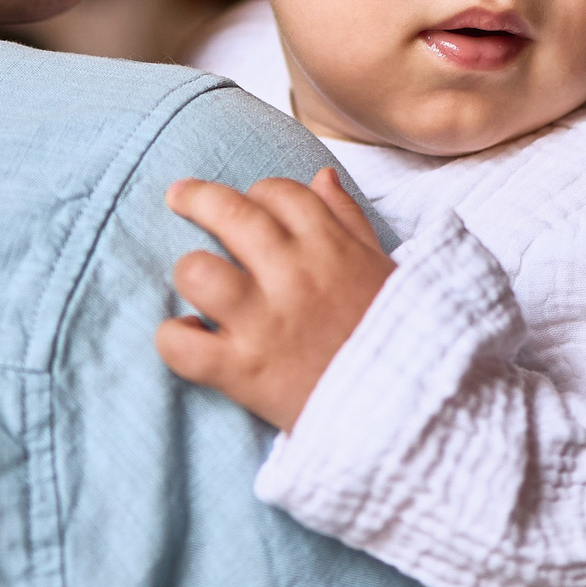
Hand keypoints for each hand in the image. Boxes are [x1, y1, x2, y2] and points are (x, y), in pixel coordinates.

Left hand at [156, 166, 392, 430]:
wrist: (410, 410)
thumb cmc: (396, 336)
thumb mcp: (383, 267)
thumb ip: (349, 220)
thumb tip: (321, 176)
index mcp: (331, 247)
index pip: (279, 192)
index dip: (259, 194)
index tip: (251, 204)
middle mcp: (293, 275)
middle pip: (229, 213)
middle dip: (196, 197)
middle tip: (179, 195)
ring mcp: (264, 322)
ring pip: (196, 271)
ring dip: (191, 273)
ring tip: (197, 284)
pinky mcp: (243, 371)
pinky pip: (181, 345)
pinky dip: (174, 340)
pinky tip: (188, 337)